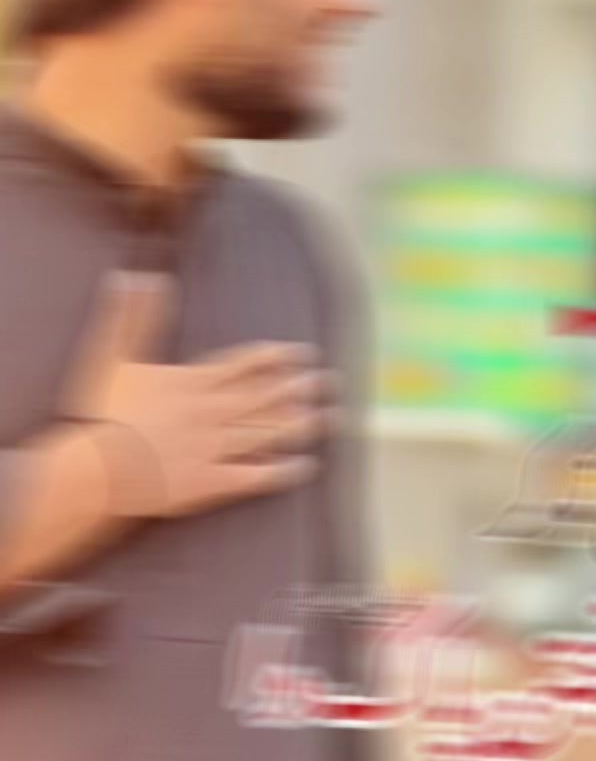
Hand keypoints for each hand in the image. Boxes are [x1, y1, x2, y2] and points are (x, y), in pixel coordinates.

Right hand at [62, 271, 339, 518]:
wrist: (99, 468)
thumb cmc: (101, 413)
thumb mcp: (111, 356)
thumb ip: (130, 317)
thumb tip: (140, 277)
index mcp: (194, 382)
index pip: (244, 365)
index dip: (276, 358)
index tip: (303, 353)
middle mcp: (213, 412)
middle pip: (265, 397)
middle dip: (300, 388)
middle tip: (331, 382)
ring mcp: (216, 448)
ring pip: (268, 433)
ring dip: (301, 424)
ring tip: (329, 418)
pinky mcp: (213, 483)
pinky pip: (257, 476)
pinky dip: (283, 471)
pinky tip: (306, 466)